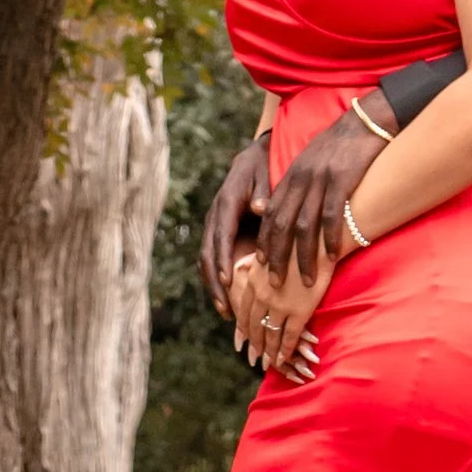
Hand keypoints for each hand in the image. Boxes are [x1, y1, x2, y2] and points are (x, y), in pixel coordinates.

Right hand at [202, 134, 273, 312]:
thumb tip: (260, 209)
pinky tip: (227, 300)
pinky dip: (217, 280)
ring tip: (225, 312)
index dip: (222, 259)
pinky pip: (213, 260)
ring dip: (214, 287)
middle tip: (224, 307)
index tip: (227, 281)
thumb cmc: (264, 168)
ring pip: (206, 260)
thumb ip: (264, 193)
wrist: (253, 159)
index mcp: (226, 203)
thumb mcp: (265, 174)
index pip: (221, 235)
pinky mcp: (218, 233)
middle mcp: (215, 216)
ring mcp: (214, 226)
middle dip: (214, 282)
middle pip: (208, 253)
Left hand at [228, 244, 333, 382]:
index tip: (243, 338)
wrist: (322, 240)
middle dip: (254, 343)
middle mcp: (262, 294)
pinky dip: (285, 350)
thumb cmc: (299, 240)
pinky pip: (288, 336)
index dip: (243, 327)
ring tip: (268, 361)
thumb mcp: (268, 249)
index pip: (242, 310)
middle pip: (253, 325)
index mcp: (253, 279)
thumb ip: (255, 262)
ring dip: (268, 350)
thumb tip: (243, 266)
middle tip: (254, 355)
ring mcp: (279, 304)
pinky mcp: (299, 311)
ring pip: (269, 334)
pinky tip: (283, 358)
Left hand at [256, 111, 381, 284]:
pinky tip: (331, 258)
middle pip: (280, 224)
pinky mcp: (342, 178)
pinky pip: (332, 214)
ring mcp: (320, 179)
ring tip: (305, 283)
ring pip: (304, 225)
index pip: (270, 216)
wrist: (366, 121)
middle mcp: (300, 179)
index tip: (260, 267)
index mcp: (291, 176)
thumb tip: (292, 217)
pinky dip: (330, 238)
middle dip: (276, 257)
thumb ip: (300, 188)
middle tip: (275, 286)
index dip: (264, 243)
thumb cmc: (342, 147)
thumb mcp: (313, 164)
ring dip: (303, 257)